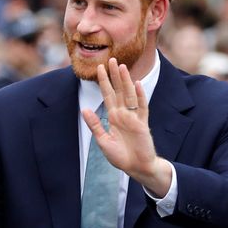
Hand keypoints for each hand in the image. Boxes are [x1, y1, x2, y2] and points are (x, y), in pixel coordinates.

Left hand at [82, 58, 171, 196]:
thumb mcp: (103, 141)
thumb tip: (84, 109)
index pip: (107, 95)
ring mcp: (134, 117)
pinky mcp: (143, 123)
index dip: (103, 82)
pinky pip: (141, 107)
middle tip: (111, 59)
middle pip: (118, 91)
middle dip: (114, 76)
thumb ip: (95, 125)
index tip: (99, 68)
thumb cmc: (120, 156)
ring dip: (125, 81)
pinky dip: (139, 96)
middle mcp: (123, 114)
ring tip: (122, 67)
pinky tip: (136, 84)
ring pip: (129, 95)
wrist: (137, 167)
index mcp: (113, 117)